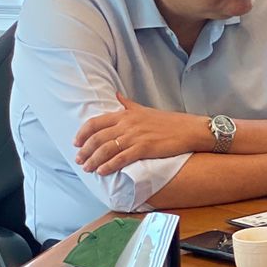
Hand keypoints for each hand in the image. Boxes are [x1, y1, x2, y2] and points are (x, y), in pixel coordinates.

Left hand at [74, 94, 207, 174]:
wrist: (190, 130)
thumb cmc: (169, 121)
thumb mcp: (145, 109)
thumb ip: (127, 104)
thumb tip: (116, 95)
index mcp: (125, 114)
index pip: (95, 123)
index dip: (82, 134)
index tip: (76, 143)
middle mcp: (127, 124)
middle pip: (97, 138)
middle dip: (84, 151)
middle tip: (79, 160)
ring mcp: (135, 136)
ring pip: (106, 149)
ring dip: (93, 160)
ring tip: (88, 169)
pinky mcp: (145, 148)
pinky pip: (121, 158)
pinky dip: (109, 166)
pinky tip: (102, 171)